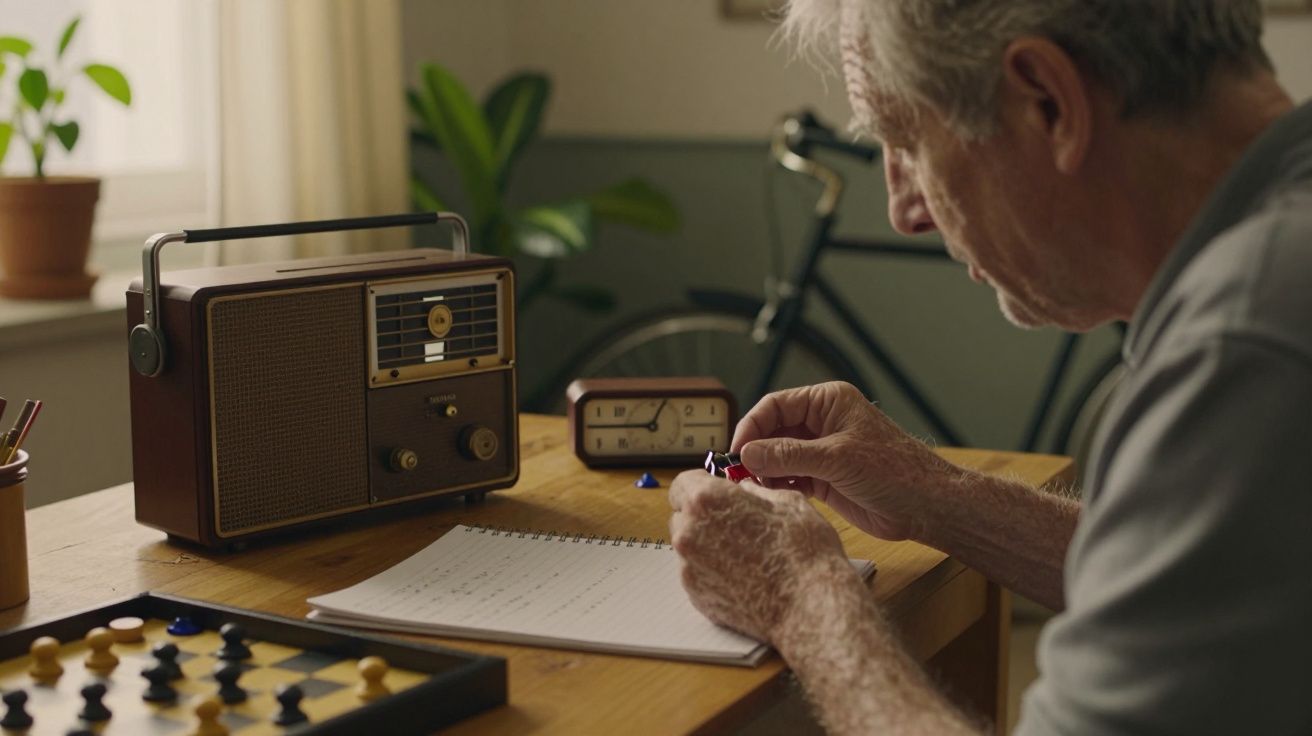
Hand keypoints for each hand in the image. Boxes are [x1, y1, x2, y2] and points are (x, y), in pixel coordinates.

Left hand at [668, 469, 862, 644]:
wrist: (809, 606)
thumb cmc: (803, 551)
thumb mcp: (788, 502)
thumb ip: (755, 492)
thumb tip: (745, 491)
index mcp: (707, 500)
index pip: (682, 484)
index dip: (701, 487)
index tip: (717, 494)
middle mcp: (689, 532)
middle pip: (683, 517)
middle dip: (703, 517)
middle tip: (736, 526)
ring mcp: (689, 567)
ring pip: (689, 547)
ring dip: (707, 546)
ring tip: (745, 556)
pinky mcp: (695, 596)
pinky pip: (698, 574)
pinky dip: (713, 572)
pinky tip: (743, 577)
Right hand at [733, 381, 958, 541]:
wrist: (926, 506)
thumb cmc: (895, 470)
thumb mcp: (837, 458)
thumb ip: (789, 455)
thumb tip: (748, 453)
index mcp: (828, 402)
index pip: (776, 406)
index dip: (752, 426)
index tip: (736, 450)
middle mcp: (822, 423)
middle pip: (772, 431)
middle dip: (754, 451)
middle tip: (738, 474)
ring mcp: (821, 452)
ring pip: (777, 456)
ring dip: (763, 471)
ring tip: (753, 488)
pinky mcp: (823, 478)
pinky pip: (789, 477)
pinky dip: (776, 485)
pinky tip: (769, 495)